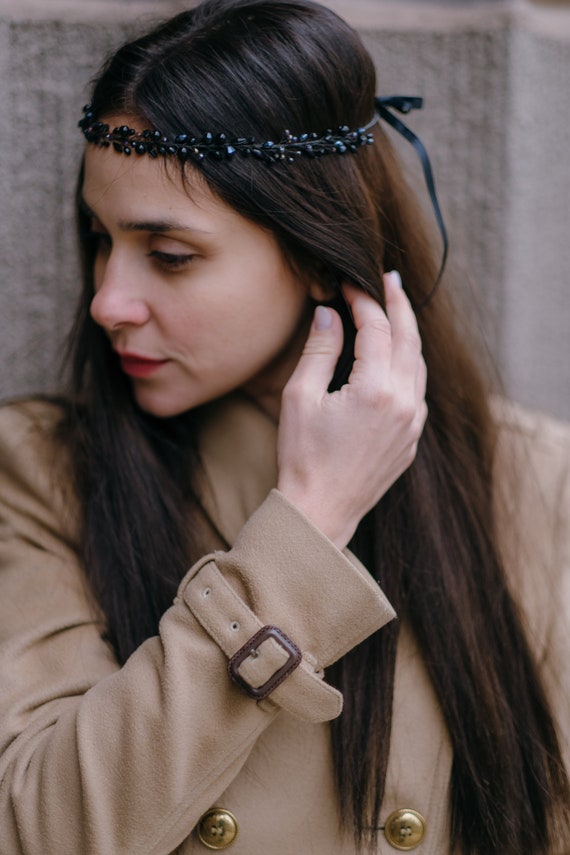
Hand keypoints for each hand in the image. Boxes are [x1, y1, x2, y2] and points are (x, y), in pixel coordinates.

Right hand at [277, 271, 427, 550]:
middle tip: (388, 281)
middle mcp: (404, 403)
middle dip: (399, 306)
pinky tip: (395, 357)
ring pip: (417, 364)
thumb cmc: (302, 456)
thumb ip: (319, 349)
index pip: (377, 328)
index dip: (364, 300)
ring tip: (395, 312)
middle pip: (408, 339)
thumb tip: (330, 313)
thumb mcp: (300, 397)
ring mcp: (412, 423)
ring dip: (407, 334)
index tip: (350, 284)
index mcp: (375, 390)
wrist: (320, 511)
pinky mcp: (411, 439)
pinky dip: (408, 364)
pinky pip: (417, 390)